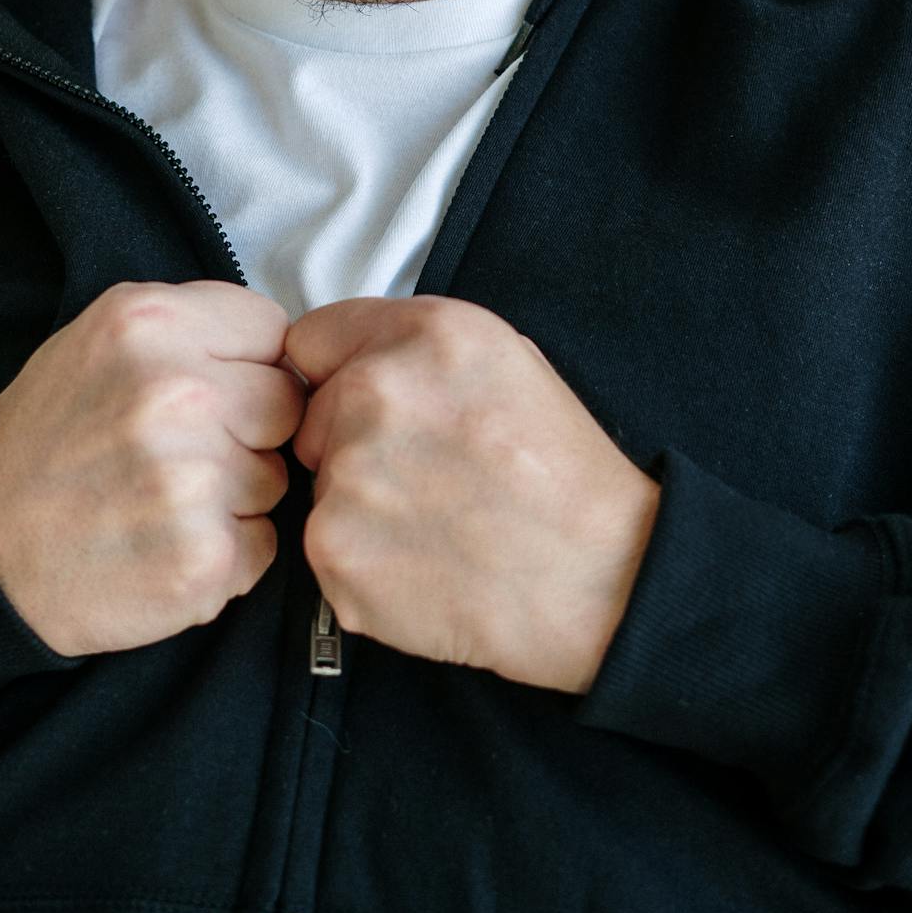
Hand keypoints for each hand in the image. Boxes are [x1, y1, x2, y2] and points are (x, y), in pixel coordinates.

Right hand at [0, 280, 305, 656]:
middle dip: (246, 431)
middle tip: (176, 455)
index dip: (244, 366)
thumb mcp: (100, 340)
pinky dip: (225, 555)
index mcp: (150, 323)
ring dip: (235, 497)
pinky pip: (263, 546)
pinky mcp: (203, 558)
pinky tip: (163, 547)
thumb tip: (288, 352)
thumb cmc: (49, 440)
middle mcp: (178, 393)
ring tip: (159, 502)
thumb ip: (193, 329)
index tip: (203, 392)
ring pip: (275, 479)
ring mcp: (193, 480)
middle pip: (286, 405)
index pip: (270, 330)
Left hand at [286, 295, 661, 694]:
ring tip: (436, 525)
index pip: (312, 340)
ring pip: (321, 485)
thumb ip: (418, 349)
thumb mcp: (510, 363)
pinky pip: (328, 547)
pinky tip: (424, 564)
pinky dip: (365, 562)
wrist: (600, 579)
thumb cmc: (564, 477)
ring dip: (361, 507)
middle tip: (425, 478)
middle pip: (312, 417)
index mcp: (426, 334)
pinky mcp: (334, 549)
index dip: (339, 375)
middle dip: (350, 445)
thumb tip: (352, 364)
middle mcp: (375, 391)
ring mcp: (348, 473)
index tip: (365, 405)